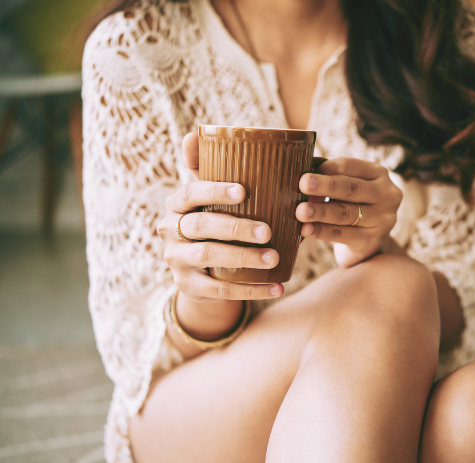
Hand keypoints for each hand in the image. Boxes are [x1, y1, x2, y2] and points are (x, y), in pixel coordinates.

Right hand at [156, 133, 283, 302]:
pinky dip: (251, 290)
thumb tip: (197, 132)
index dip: (214, 190)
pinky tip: (277, 287)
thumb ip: (210, 169)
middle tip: (268, 230)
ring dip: (244, 257)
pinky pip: (219, 291)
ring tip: (275, 258)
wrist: (201, 272)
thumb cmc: (212, 222)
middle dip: (235, 228)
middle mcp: (169, 230)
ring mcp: (176, 260)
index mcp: (176, 204)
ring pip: (208, 257)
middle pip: (201, 226)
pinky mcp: (188, 287)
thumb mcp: (209, 198)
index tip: (243, 190)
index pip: (189, 192)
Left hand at [296, 157, 402, 267]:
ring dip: (320, 211)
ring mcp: (382, 219)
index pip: (349, 166)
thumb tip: (303, 177)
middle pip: (351, 188)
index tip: (304, 174)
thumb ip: (330, 179)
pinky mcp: (372, 241)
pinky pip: (343, 234)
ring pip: (346, 213)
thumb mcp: (347, 188)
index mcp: (378, 173)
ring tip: (300, 211)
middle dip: (325, 186)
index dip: (325, 168)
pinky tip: (306, 229)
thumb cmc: (352, 206)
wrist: (368, 241)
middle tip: (303, 184)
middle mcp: (386, 194)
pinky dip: (322, 231)